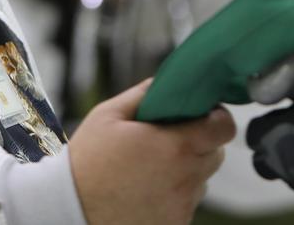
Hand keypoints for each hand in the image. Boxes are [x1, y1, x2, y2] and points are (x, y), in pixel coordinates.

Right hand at [69, 78, 235, 224]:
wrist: (69, 211)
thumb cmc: (86, 162)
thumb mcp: (108, 116)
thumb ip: (144, 94)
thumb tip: (166, 81)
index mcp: (174, 147)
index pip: (224, 128)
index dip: (216, 118)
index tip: (201, 116)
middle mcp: (185, 179)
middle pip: (215, 154)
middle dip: (199, 143)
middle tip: (170, 140)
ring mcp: (181, 206)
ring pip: (201, 180)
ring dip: (187, 171)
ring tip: (153, 168)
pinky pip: (186, 203)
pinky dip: (174, 194)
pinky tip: (147, 189)